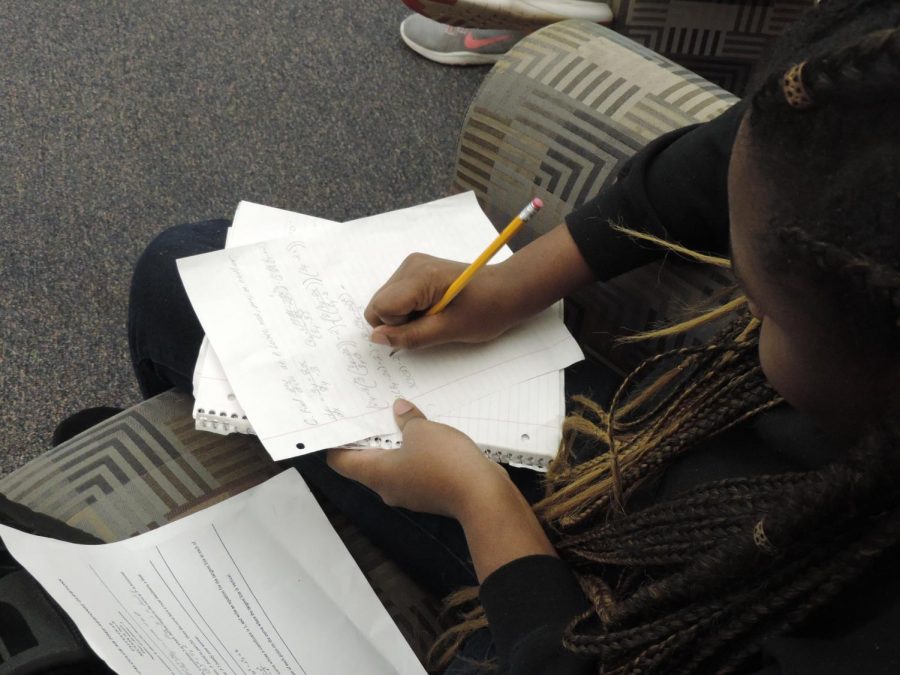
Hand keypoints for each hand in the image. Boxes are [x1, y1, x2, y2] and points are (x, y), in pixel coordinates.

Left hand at [326, 398, 508, 519]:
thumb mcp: (423, 430)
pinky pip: (414, 470)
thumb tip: (399, 410)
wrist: (482, 496)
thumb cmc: (444, 462)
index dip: (337, 442)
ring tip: (403, 417)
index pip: (340, 461)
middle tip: (374, 411)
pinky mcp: (429, 493)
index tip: (342, 421)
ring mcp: (409, 493)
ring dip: (397, 443)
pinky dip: (416, 453)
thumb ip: (407, 419)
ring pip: (393, 465)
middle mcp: (387, 487)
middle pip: (367, 462)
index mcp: (376, 473)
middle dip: (371, 436)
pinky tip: (428, 434)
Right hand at [364, 223, 596, 351]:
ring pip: (386, 301)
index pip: (379, 308)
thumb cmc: (485, 311)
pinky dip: (411, 307)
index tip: (426, 325)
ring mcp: (413, 264)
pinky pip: (397, 295)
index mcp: (419, 277)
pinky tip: (435, 307)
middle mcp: (410, 265)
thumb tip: (375, 338)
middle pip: (379, 304)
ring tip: (437, 314)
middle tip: (433, 321)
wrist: (507, 290)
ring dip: (406, 315)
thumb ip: (409, 337)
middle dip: (400, 321)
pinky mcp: (417, 268)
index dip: (398, 326)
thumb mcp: (448, 330)